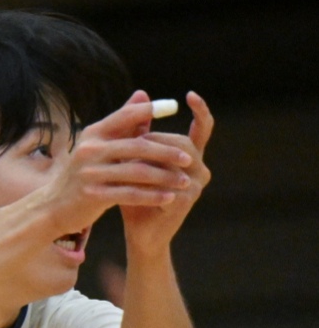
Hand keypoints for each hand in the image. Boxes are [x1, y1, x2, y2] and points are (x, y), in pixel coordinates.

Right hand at [39, 92, 202, 237]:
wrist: (55, 206)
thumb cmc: (84, 173)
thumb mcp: (99, 145)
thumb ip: (122, 122)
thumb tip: (143, 94)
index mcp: (93, 133)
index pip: (125, 116)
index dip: (150, 110)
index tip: (175, 107)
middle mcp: (90, 150)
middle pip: (137, 147)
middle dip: (166, 153)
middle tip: (189, 158)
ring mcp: (89, 173)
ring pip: (136, 172)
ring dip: (164, 178)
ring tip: (184, 182)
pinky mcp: (92, 195)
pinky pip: (129, 194)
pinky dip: (151, 196)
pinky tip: (168, 198)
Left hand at [119, 91, 213, 252]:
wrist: (139, 232)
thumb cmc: (136, 195)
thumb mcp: (134, 161)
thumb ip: (139, 132)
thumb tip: (140, 96)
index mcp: (191, 157)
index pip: (203, 128)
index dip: (201, 111)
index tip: (190, 94)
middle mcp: (199, 168)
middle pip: (183, 142)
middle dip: (156, 139)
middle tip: (131, 143)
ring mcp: (196, 184)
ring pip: (176, 160)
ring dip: (149, 158)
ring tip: (125, 163)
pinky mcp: (186, 199)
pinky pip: (168, 180)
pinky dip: (147, 178)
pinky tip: (129, 179)